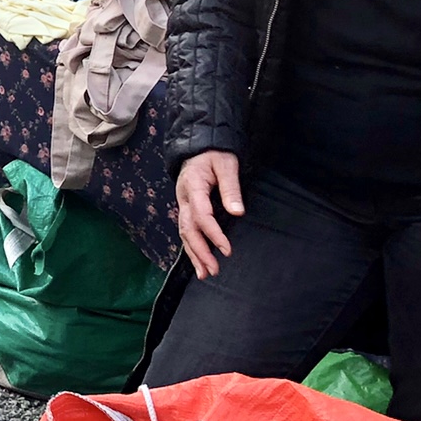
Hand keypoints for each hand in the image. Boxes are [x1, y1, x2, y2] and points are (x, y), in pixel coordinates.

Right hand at [176, 150, 243, 278]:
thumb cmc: (214, 154)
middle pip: (187, 229)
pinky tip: (199, 261)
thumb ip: (231, 188)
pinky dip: (192, 248)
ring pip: (184, 233)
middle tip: (214, 270)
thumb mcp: (226, 164)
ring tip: (205, 273)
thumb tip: (237, 212)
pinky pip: (186, 230)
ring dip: (194, 254)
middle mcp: (184, 198)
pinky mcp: (187, 209)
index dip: (213, 234)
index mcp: (192, 186)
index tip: (226, 249)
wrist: (198, 147)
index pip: (201, 215)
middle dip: (200, 251)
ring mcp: (183, 204)